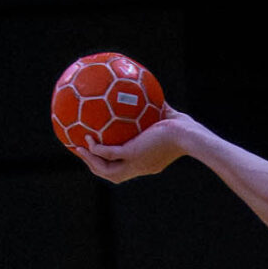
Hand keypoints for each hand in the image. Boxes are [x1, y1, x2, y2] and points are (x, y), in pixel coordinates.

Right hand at [74, 110, 197, 183]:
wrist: (189, 136)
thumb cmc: (186, 128)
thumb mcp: (170, 118)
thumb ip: (159, 109)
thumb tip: (152, 93)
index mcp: (147, 162)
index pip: (126, 168)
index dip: (112, 164)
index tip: (101, 154)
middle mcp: (140, 166)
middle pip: (111, 175)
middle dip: (95, 166)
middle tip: (83, 152)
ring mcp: (135, 163)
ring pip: (106, 171)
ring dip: (91, 161)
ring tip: (78, 148)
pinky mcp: (132, 154)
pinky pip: (107, 154)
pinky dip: (95, 148)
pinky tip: (87, 138)